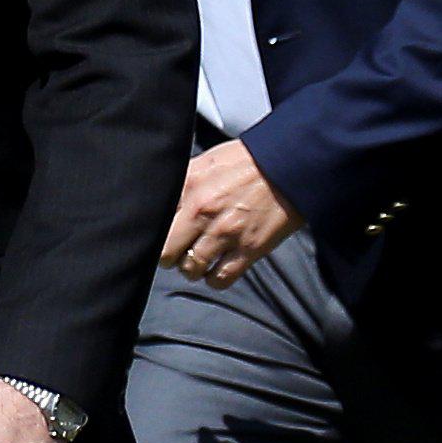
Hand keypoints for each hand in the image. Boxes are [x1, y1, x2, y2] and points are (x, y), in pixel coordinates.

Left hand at [161, 139, 300, 288]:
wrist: (288, 166)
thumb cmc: (246, 162)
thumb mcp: (205, 163)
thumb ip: (182, 183)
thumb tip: (162, 200)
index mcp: (187, 186)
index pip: (154, 219)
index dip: (152, 231)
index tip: (157, 235)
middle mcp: (201, 211)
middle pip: (166, 251)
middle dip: (167, 256)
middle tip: (173, 254)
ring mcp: (225, 232)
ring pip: (190, 269)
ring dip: (190, 270)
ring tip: (194, 263)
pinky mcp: (249, 249)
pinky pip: (220, 279)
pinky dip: (213, 280)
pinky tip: (213, 272)